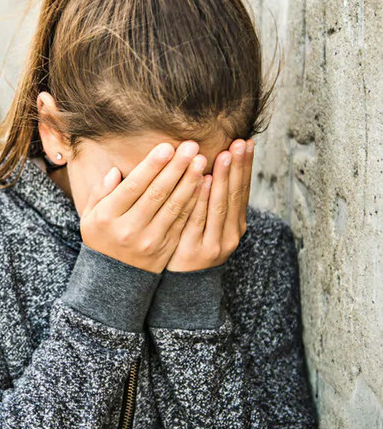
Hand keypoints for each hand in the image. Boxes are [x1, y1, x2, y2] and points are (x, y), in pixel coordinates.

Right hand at [80, 142, 207, 272]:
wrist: (112, 278)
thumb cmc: (102, 237)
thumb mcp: (90, 215)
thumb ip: (101, 192)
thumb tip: (116, 172)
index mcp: (108, 217)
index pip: (133, 186)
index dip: (152, 166)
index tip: (167, 147)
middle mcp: (129, 229)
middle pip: (156, 194)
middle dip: (176, 168)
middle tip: (191, 147)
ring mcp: (149, 240)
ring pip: (173, 207)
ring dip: (189, 182)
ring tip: (200, 160)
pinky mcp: (166, 248)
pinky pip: (182, 221)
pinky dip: (194, 202)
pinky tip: (202, 184)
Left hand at [166, 139, 254, 271]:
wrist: (181, 286)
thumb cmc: (190, 246)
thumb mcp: (206, 225)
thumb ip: (211, 200)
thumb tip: (212, 165)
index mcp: (235, 224)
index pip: (242, 190)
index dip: (245, 166)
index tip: (246, 142)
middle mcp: (231, 234)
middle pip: (235, 195)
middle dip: (238, 167)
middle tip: (239, 143)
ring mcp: (215, 243)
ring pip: (220, 206)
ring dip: (223, 179)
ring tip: (225, 155)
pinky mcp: (196, 250)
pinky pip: (199, 219)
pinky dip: (203, 200)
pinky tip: (204, 181)